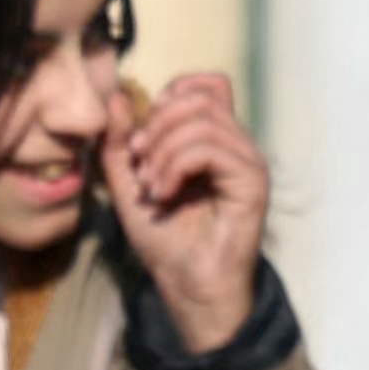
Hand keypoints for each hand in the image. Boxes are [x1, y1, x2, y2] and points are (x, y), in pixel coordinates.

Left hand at [105, 69, 267, 354]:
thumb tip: (115, 96)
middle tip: (140, 164)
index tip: (139, 138)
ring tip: (151, 188)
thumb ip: (119, 142)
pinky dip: (176, 167)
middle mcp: (236, 145)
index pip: (204, 86)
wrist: (186, 283)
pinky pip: (211, 148)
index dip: (168, 98)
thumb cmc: (165, 239)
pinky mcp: (252, 180)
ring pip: (202, 121)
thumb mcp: (129, 182)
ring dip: (163, 152)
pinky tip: (164, 195)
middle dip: (157, 126)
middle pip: (199, 98)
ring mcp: (248, 160)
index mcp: (214, 140)